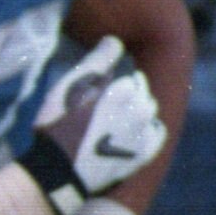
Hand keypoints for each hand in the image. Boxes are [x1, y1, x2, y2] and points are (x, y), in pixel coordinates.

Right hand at [22, 36, 165, 214]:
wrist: (58, 173)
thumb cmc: (57, 126)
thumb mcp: (67, 88)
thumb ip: (96, 62)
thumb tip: (116, 41)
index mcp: (125, 89)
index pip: (130, 75)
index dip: (112, 81)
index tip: (96, 91)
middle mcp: (142, 109)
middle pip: (141, 91)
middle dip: (127, 93)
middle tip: (102, 105)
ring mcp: (145, 134)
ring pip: (149, 110)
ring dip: (137, 109)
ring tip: (114, 119)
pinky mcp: (145, 155)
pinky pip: (157, 133)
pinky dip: (148, 128)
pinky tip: (133, 130)